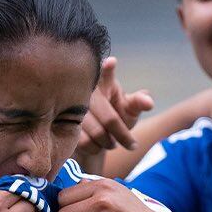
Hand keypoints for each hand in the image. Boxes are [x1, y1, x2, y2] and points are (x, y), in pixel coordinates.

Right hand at [75, 57, 153, 171]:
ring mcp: (73, 108)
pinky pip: (85, 142)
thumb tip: (148, 102)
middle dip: (123, 135)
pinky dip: (96, 148)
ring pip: (98, 133)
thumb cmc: (114, 115)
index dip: (108, 69)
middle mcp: (87, 93)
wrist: (92, 134)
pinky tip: (97, 145)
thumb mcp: (129, 109)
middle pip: (110, 119)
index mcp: (105, 83)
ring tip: (111, 142)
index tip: (111, 63)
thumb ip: (138, 103)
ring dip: (109, 143)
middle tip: (132, 144)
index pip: (106, 74)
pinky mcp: (63, 123)